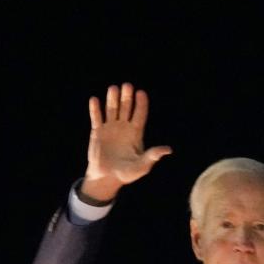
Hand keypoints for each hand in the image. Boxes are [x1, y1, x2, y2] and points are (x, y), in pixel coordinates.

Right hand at [81, 82, 171, 201]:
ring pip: (112, 110)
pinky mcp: (98, 131)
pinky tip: (95, 100)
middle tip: (127, 86)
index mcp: (136, 133)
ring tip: (113, 88)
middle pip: (126, 108)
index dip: (141, 104)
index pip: (140, 115)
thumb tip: (168, 150)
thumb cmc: (127, 173)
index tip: (141, 93)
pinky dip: (95, 109)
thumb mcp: (142, 166)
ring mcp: (110, 128)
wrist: (107, 178)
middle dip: (127, 97)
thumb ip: (152, 156)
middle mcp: (123, 127)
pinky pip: (97, 118)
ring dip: (112, 99)